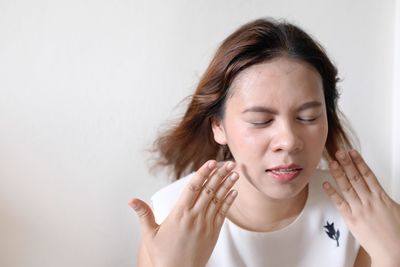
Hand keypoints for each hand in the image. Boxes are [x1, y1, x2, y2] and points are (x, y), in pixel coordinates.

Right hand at [129, 160, 238, 266]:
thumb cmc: (163, 256)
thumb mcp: (150, 234)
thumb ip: (144, 214)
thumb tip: (131, 200)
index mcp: (180, 213)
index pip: (193, 187)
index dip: (203, 173)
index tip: (211, 162)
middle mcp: (195, 216)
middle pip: (209, 190)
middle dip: (220, 174)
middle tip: (229, 163)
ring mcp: (206, 224)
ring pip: (218, 199)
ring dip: (227, 185)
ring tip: (235, 173)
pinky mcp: (213, 233)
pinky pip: (223, 213)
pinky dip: (229, 201)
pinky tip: (234, 192)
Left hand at [323, 149, 399, 265]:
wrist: (394, 251)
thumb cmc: (397, 233)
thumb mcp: (396, 209)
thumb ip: (384, 198)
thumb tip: (378, 191)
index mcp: (381, 197)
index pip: (368, 175)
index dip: (359, 162)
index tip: (352, 152)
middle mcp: (369, 201)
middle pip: (355, 177)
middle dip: (346, 163)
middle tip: (338, 152)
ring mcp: (359, 209)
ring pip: (347, 187)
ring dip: (338, 174)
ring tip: (332, 163)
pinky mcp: (352, 219)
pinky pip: (340, 203)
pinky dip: (332, 193)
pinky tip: (325, 184)